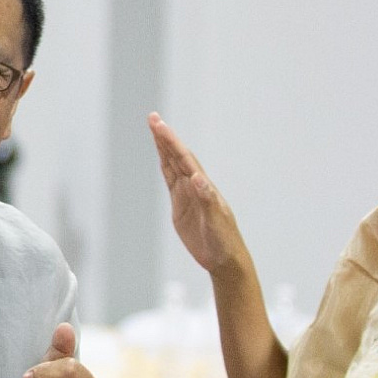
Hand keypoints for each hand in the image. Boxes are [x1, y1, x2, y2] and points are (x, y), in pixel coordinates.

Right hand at [149, 112, 249, 272]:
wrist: (225, 259)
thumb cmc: (224, 242)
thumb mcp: (215, 222)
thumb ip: (207, 200)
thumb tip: (197, 178)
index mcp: (203, 187)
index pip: (184, 158)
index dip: (171, 141)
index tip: (159, 125)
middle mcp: (196, 186)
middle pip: (177, 156)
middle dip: (165, 137)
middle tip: (152, 118)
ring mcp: (188, 194)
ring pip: (173, 165)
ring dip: (164, 147)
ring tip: (155, 130)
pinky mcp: (181, 205)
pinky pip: (170, 180)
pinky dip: (165, 166)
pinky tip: (161, 157)